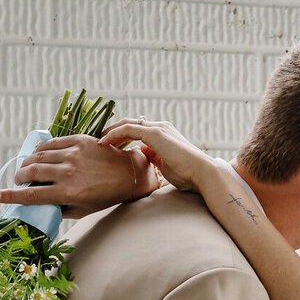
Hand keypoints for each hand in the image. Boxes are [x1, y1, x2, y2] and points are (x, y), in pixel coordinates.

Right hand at [0, 135, 156, 217]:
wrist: (130, 175)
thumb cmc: (106, 196)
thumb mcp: (82, 209)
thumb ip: (59, 208)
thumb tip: (39, 206)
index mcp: (68, 193)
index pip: (31, 195)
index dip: (10, 196)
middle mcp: (68, 173)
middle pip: (30, 172)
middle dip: (19, 177)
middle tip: (18, 181)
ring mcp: (73, 154)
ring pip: (38, 156)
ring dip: (27, 162)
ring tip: (26, 168)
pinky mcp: (79, 141)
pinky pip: (52, 143)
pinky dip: (40, 149)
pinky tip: (38, 154)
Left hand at [100, 118, 215, 193]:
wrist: (201, 174)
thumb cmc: (187, 175)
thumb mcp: (164, 165)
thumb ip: (153, 158)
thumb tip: (142, 157)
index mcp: (164, 134)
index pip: (136, 130)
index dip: (120, 136)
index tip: (107, 146)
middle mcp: (161, 127)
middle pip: (129, 124)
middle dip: (112, 131)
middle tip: (98, 141)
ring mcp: (158, 129)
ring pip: (126, 124)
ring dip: (110, 132)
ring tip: (98, 142)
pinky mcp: (155, 134)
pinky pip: (128, 130)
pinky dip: (114, 135)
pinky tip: (104, 144)